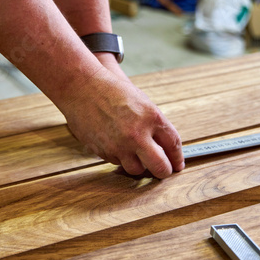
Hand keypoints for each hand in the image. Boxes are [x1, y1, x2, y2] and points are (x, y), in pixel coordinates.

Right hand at [61, 55, 184, 178]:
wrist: (82, 87)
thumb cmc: (112, 91)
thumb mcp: (142, 102)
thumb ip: (154, 124)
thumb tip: (165, 147)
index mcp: (152, 117)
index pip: (173, 144)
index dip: (178, 157)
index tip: (178, 164)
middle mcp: (137, 134)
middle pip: (160, 167)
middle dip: (164, 172)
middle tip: (164, 171)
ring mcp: (120, 145)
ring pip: (137, 170)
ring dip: (140, 166)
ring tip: (138, 156)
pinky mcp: (104, 151)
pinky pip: (117, 162)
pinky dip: (121, 157)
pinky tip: (117, 145)